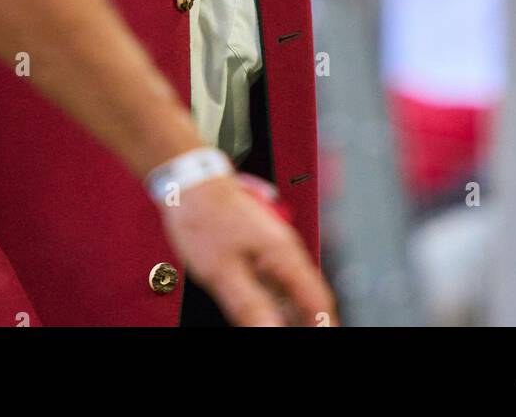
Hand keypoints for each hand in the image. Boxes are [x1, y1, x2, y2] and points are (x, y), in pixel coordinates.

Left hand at [158, 175, 338, 326]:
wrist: (190, 180)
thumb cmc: (203, 215)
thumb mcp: (222, 271)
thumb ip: (249, 304)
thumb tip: (271, 329)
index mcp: (283, 252)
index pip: (318, 300)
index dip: (323, 325)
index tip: (326, 335)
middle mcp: (284, 247)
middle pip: (307, 296)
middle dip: (303, 321)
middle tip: (290, 330)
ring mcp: (272, 244)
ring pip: (290, 287)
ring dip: (288, 311)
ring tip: (277, 323)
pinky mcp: (259, 243)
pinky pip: (275, 277)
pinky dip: (273, 297)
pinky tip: (262, 309)